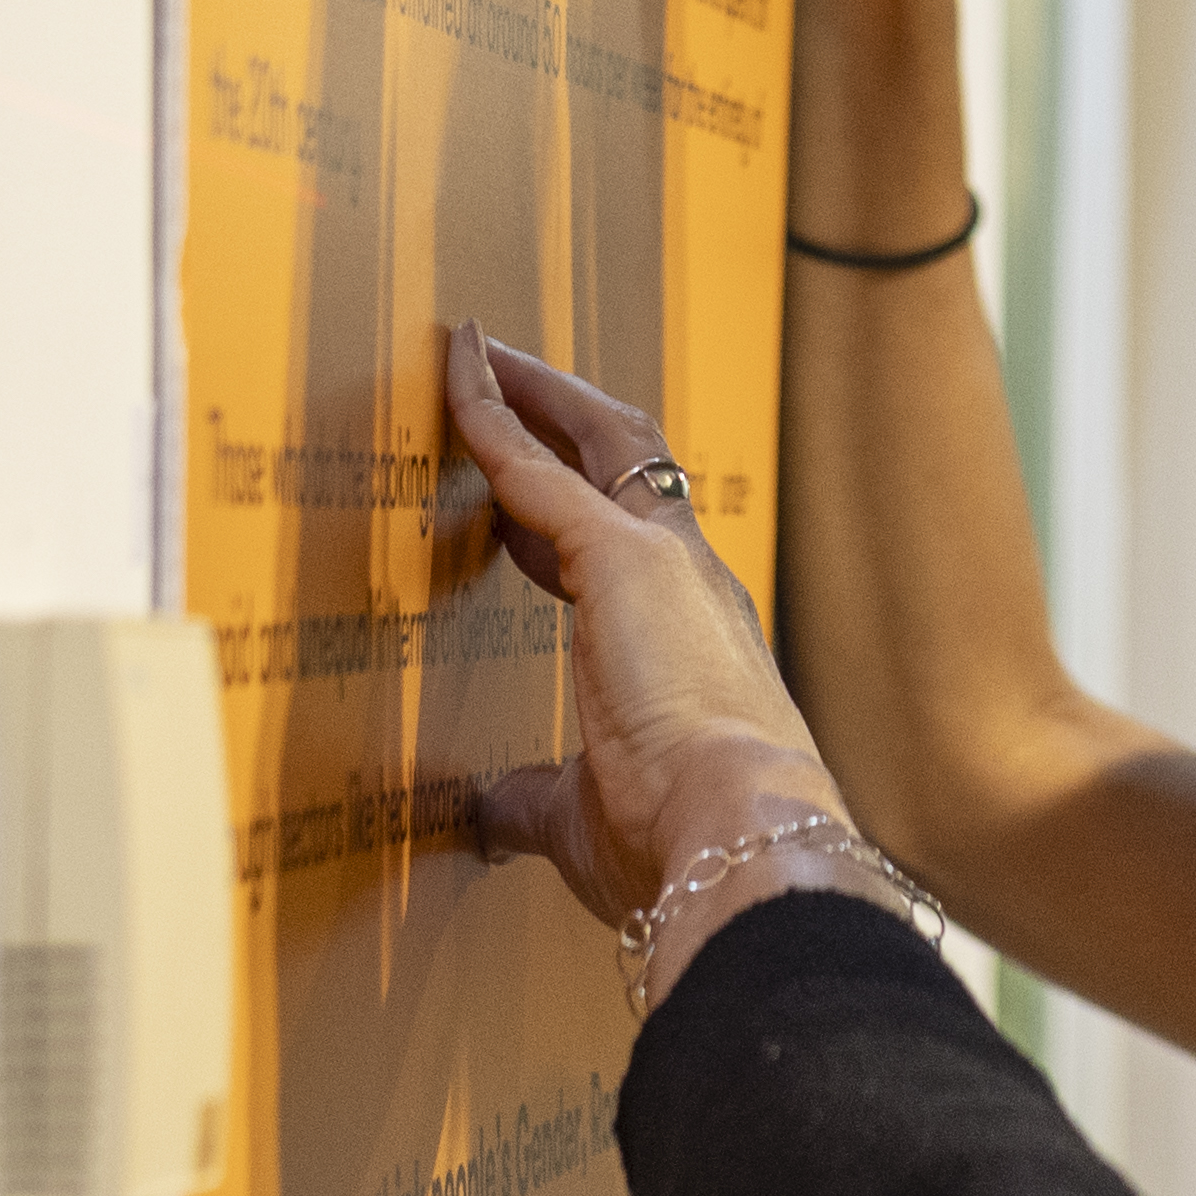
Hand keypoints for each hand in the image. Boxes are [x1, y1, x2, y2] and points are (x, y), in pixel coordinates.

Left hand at [449, 327, 861, 994]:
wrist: (738, 835)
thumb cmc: (677, 841)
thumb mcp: (581, 815)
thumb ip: (528, 799)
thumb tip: (479, 814)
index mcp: (692, 641)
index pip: (624, 543)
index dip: (562, 507)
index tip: (511, 487)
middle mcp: (690, 581)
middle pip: (629, 461)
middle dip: (561, 414)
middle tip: (500, 374)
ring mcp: (663, 560)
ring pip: (601, 440)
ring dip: (535, 395)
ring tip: (476, 355)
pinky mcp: (623, 555)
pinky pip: (537, 466)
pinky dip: (494, 417)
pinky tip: (457, 381)